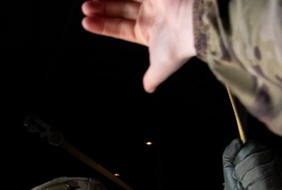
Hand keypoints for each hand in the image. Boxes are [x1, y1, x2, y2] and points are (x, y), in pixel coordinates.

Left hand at [80, 0, 196, 92]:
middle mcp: (151, 14)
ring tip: (88, 3)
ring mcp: (153, 0)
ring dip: (105, 0)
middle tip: (86, 8)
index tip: (87, 23)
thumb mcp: (161, 67)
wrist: (194, 25)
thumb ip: (153, 77)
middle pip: (119, 9)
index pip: (121, 28)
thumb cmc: (179, 45)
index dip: (103, 26)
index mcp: (149, 32)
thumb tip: (149, 88)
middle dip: (101, 9)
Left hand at [222, 139, 281, 189]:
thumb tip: (238, 141)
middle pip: (255, 158)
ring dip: (247, 181)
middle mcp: (273, 158)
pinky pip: (264, 184)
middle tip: (241, 179)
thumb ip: (230, 152)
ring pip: (260, 171)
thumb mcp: (229, 166)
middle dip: (242, 171)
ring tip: (247, 186)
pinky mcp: (279, 186)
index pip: (252, 145)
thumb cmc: (237, 184)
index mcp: (262, 150)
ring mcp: (278, 172)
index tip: (237, 168)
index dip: (240, 158)